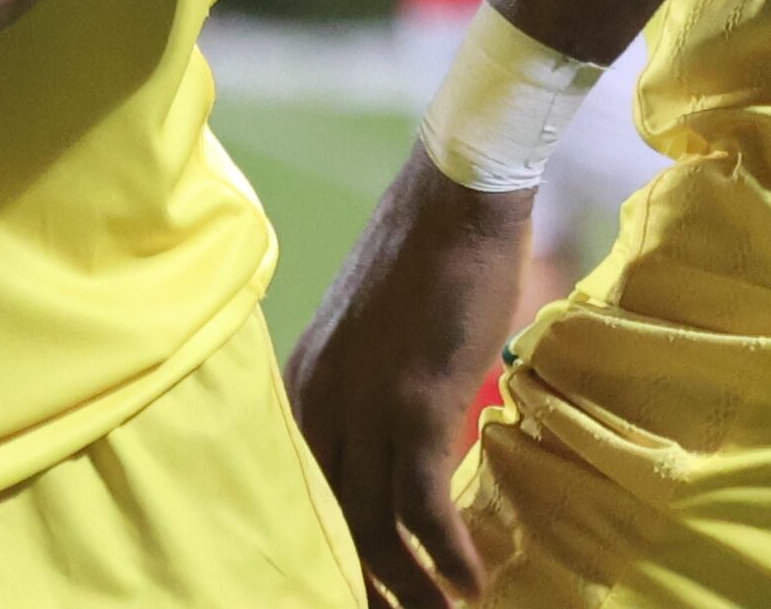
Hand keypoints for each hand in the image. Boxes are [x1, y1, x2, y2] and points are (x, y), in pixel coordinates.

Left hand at [285, 154, 524, 608]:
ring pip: (373, 531)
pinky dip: (445, 555)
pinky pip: (421, 508)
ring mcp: (362, 407)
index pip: (300, 494)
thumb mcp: (368, 338)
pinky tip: (470, 581)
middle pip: (330, 526)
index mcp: (301, 387)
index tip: (353, 591)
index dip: (325, 553)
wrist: (453, 201)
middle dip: (363, 586)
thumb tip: (383, 450)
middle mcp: (318, 404)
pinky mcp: (413, 405)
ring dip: (412, 589)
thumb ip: (361, 394)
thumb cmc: (422, 261)